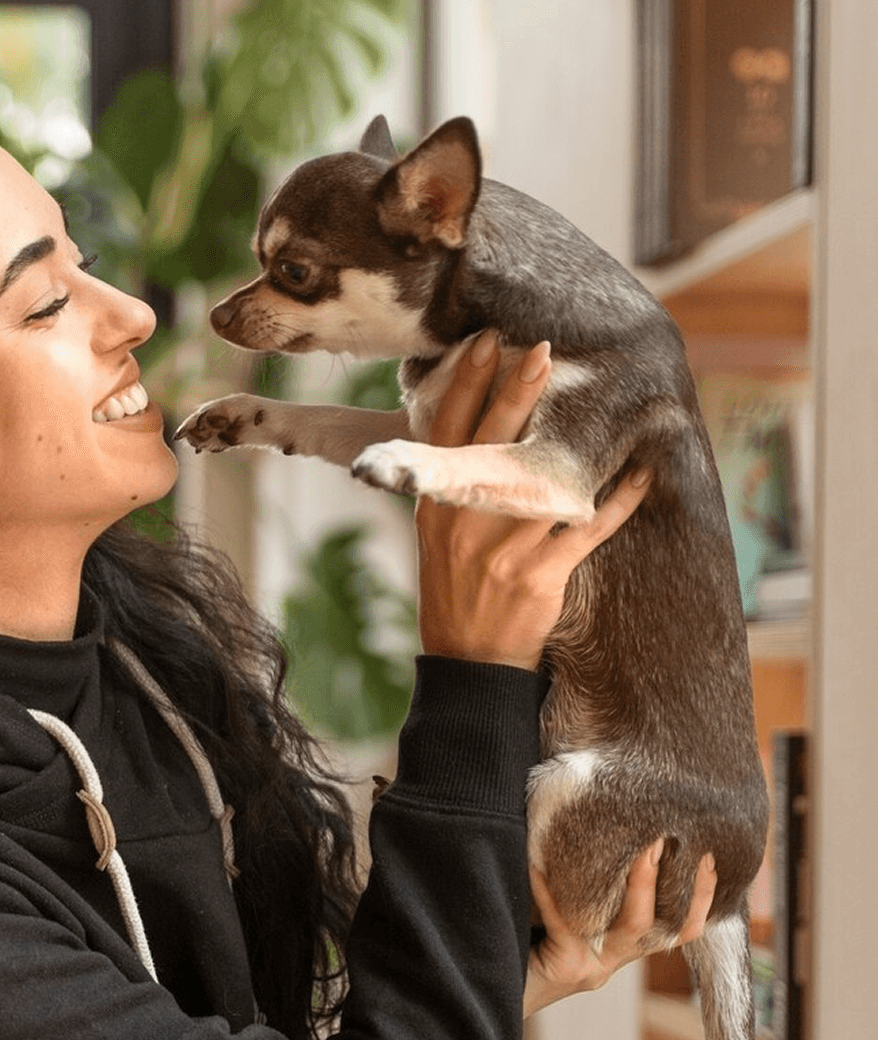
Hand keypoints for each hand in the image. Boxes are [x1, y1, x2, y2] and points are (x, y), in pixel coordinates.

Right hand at [416, 333, 650, 668]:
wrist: (469, 659)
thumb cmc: (454, 589)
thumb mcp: (436, 537)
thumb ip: (453, 488)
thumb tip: (478, 428)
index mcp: (437, 508)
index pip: (448, 434)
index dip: (467, 385)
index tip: (486, 342)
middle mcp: (466, 523)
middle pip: (494, 444)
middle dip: (519, 392)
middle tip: (542, 349)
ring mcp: (504, 548)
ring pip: (547, 479)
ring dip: (579, 439)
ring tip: (607, 401)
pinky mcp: (542, 573)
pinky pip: (589, 525)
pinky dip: (620, 499)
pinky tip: (642, 473)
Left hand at [523, 843, 717, 1015]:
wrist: (502, 990)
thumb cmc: (533, 946)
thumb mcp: (574, 923)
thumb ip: (596, 895)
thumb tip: (612, 835)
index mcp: (625, 948)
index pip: (684, 928)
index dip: (703, 897)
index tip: (710, 857)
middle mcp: (615, 959)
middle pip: (658, 924)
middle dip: (663, 879)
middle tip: (661, 838)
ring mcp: (593, 966)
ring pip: (630, 927)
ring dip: (636, 884)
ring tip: (634, 845)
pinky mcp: (566, 966)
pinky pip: (563, 920)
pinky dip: (550, 889)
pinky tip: (536, 864)